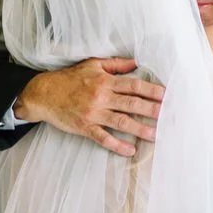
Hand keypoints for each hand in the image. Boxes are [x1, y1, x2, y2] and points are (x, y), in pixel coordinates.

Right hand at [14, 58, 163, 158]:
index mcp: (105, 81)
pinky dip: (117, 145)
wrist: (43, 94)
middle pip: (132, 103)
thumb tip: (136, 62)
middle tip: (169, 115)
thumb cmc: (69, 78)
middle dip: (152, 110)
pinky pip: (103, 138)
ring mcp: (93, 113)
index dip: (152, 90)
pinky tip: (130, 150)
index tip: (167, 96)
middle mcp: (101, 97)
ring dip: (140, 129)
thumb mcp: (92, 64)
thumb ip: (115, 64)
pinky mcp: (84, 127)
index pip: (134, 85)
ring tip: (156, 135)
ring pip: (121, 121)